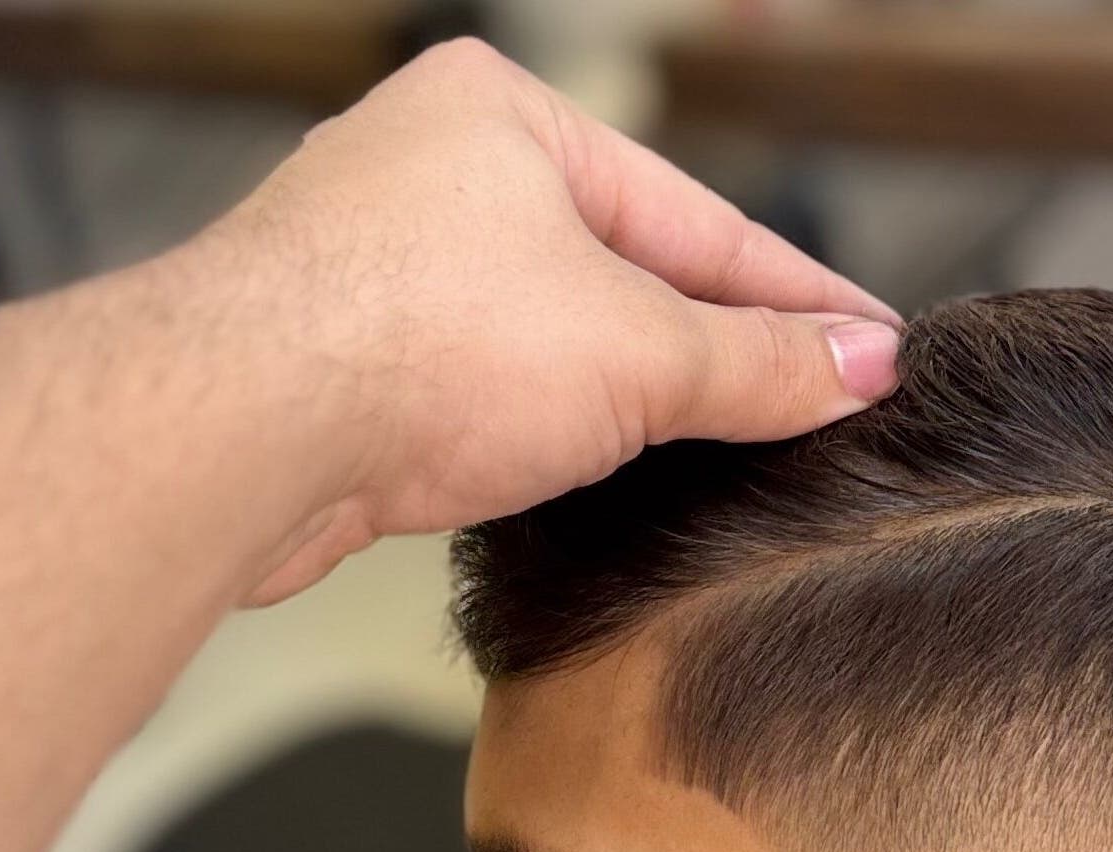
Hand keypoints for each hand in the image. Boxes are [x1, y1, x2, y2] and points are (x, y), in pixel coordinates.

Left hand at [185, 37, 901, 604]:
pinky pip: (490, 383)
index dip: (799, 298)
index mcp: (508, 118)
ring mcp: (383, 264)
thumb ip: (758, 364)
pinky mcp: (347, 356)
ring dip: (636, 395)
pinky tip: (602, 471)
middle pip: (629, 273)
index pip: (700, 220)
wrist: (239, 429)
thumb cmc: (416, 342)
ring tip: (727, 451)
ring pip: (556, 333)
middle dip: (718, 345)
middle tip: (817, 408)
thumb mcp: (638, 353)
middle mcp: (438, 171)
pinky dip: (555, 425)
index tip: (873, 351)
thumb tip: (862, 368)